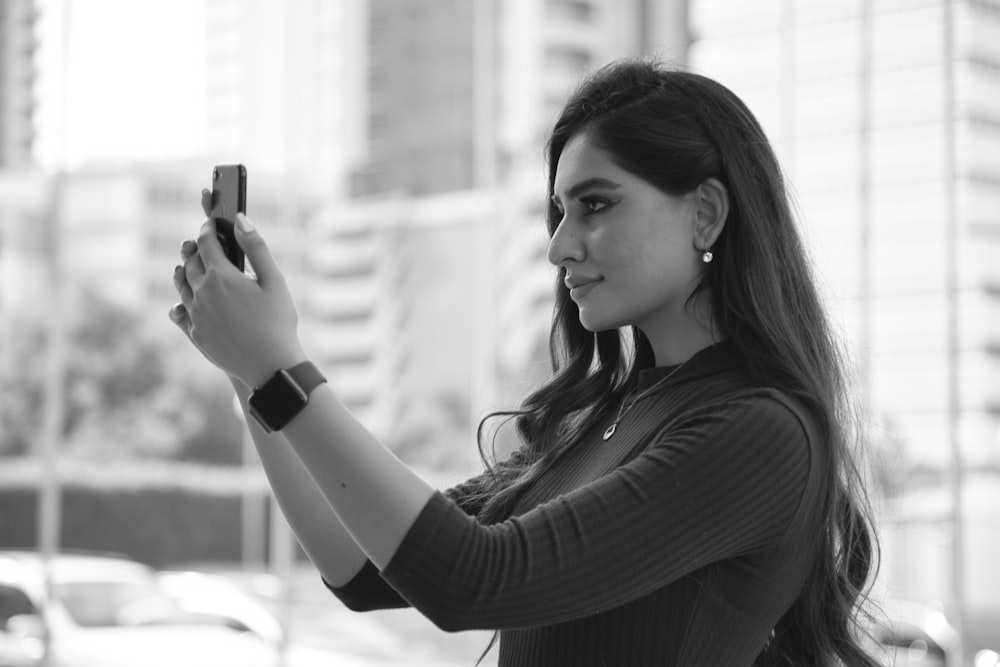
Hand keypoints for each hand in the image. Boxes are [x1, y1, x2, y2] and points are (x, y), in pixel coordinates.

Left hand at [169, 196, 306, 387]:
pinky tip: (185, 300)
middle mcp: (202, 294)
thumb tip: (240, 219)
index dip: (207, 229)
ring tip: (189, 266)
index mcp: (221, 276)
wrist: (270, 366)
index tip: (210, 223)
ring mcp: (196, 316)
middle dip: (195, 249)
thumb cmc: (279, 322)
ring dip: (184, 272)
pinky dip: (182, 300)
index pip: (206, 243)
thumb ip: (256, 247)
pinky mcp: (195, 334)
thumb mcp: (275, 281)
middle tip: (200, 243)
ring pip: (182, 286)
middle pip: (190, 263)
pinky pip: (180, 312)